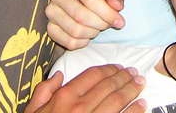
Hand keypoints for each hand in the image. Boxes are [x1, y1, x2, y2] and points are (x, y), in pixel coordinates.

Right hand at [25, 65, 145, 112]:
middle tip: (135, 73)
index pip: (93, 75)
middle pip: (109, 85)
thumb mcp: (34, 111)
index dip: (109, 69)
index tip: (119, 67)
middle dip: (125, 77)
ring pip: (118, 100)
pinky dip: (135, 110)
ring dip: (132, 90)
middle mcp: (80, 107)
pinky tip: (142, 104)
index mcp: (65, 97)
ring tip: (140, 84)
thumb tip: (58, 76)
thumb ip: (44, 91)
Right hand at [46, 0, 125, 49]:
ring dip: (93, 33)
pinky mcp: (49, 27)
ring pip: (75, 30)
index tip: (120, 22)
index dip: (107, 13)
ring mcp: (50, 11)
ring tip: (98, 26)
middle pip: (81, 16)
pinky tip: (88, 34)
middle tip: (108, 24)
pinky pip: (69, 42)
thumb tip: (117, 6)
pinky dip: (83, 42)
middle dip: (101, 24)